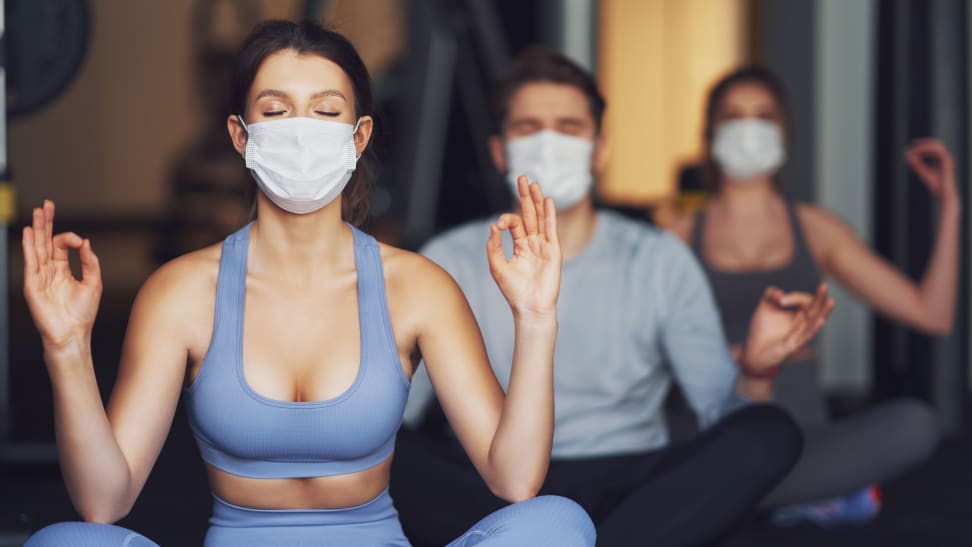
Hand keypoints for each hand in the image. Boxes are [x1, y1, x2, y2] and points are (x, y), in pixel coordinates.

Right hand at [22, 201, 102, 352]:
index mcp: (63, 270)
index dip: (70, 238)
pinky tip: (29, 233)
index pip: (61, 245)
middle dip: (46, 223)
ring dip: (37, 229)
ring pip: (36, 248)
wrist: (73, 334)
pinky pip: (30, 263)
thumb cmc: (83, 314)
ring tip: (38, 212)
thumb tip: (86, 242)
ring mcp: (39, 277)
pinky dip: (29, 247)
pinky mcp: (33, 285)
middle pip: (45, 241)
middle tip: (47, 205)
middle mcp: (49, 271)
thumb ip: (90, 262)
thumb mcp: (93, 283)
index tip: (80, 241)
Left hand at [486, 176, 561, 318]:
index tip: (498, 226)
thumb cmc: (513, 291)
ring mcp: (544, 246)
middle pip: (530, 214)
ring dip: (538, 200)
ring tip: (533, 183)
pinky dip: (550, 214)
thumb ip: (494, 247)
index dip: (506, 219)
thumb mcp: (497, 267)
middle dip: (526, 196)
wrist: (530, 307)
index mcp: (520, 246)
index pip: (515, 224)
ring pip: (541, 218)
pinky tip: (547, 200)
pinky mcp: (553, 251)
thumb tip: (493, 226)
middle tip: (522, 177)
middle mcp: (533, 243)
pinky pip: (551, 229)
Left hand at [741, 283, 834, 373]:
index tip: (779, 299)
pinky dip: (814, 328)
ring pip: (815, 323)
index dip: (795, 297)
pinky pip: (806, 337)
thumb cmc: (762, 330)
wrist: (753, 351)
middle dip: (820, 298)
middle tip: (824, 285)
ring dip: (823, 312)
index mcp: (800, 316)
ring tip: (831, 301)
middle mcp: (803, 326)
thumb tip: (780, 293)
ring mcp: (800, 337)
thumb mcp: (765, 307)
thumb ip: (770, 295)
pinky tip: (821, 320)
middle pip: (816, 310)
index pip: (806, 302)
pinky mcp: (793, 346)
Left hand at [906, 138, 958, 207]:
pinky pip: (937, 151)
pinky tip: (918, 154)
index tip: (912, 144)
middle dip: (924, 142)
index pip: (934, 147)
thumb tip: (907, 156)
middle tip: (913, 143)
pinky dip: (927, 151)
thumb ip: (916, 165)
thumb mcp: (923, 173)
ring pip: (936, 146)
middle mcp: (947, 157)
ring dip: (924, 147)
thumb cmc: (936, 187)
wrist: (944, 195)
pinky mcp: (948, 162)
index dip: (923, 144)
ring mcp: (949, 159)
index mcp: (943, 159)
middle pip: (936, 143)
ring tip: (913, 150)